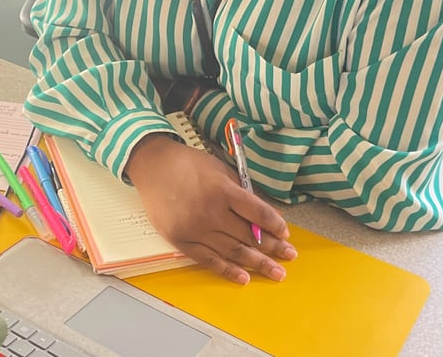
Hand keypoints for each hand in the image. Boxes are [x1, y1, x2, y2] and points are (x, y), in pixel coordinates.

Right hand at [124, 134, 296, 283]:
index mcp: (223, 190)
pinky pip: (208, 260)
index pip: (258, 213)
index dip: (275, 225)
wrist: (153, 167)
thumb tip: (264, 217)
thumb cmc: (189, 165)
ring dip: (257, 264)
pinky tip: (244, 277)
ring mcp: (194, 229)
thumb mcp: (220, 170)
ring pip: (232, 251)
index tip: (286, 234)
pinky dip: (227, 270)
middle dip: (273, 248)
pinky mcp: (181, 241)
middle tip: (289, 257)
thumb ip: (241, 193)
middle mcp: (210, 212)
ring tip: (276, 272)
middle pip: (248, 235)